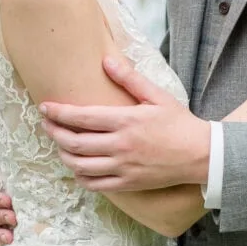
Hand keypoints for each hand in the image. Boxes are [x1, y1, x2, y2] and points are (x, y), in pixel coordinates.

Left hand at [40, 61, 210, 192]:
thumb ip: (130, 79)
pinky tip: (78, 167)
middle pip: (74, 143)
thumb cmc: (179, 123)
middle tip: (46, 124)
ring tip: (59, 145)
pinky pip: (95, 185)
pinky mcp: (128, 183)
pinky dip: (80, 177)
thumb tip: (106, 61)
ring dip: (64, 155)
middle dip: (54, 133)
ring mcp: (123, 167)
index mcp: (126, 121)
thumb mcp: (157, 96)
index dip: (58, 113)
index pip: (82, 117)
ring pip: (80, 165)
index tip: (45, 107)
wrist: (201, 155)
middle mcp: (121, 145)